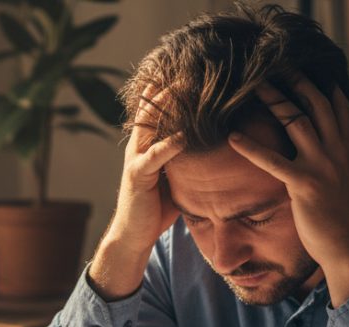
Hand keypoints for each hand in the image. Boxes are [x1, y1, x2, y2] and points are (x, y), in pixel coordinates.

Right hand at [89, 86, 182, 300]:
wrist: (134, 236)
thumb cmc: (156, 209)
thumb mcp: (175, 178)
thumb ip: (186, 161)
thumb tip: (214, 151)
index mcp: (146, 146)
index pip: (156, 110)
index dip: (169, 91)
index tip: (189, 73)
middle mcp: (138, 147)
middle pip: (151, 109)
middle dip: (169, 89)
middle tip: (190, 69)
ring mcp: (136, 160)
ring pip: (150, 125)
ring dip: (168, 106)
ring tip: (186, 89)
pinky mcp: (138, 175)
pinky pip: (156, 155)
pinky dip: (171, 143)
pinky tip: (186, 133)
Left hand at [228, 78, 348, 306]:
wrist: (348, 246)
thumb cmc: (343, 214)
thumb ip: (347, 147)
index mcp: (348, 146)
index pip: (336, 103)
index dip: (319, 83)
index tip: (301, 66)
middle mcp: (338, 150)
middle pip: (315, 103)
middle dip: (294, 81)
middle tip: (272, 66)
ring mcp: (322, 165)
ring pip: (296, 120)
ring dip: (273, 100)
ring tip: (251, 86)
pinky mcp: (304, 184)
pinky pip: (273, 160)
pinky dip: (251, 146)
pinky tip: (233, 137)